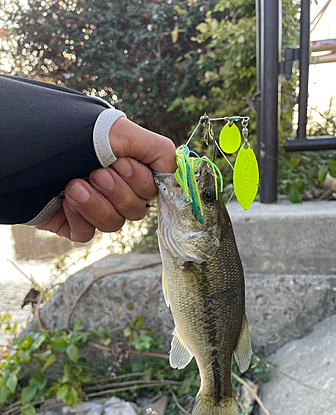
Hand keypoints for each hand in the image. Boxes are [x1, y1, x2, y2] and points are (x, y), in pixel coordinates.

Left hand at [36, 117, 175, 241]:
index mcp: (130, 171)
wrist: (30, 149)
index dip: (139, 183)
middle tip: (95, 172)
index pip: (153, 191)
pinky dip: (79, 217)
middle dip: (116, 192)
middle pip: (136, 210)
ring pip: (114, 224)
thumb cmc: (76, 135)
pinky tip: (66, 199)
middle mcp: (116, 191)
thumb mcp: (121, 132)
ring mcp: (96, 209)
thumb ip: (159, 151)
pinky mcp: (75, 224)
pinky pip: (88, 234)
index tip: (120, 164)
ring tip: (74, 184)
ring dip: (95, 204)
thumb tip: (177, 173)